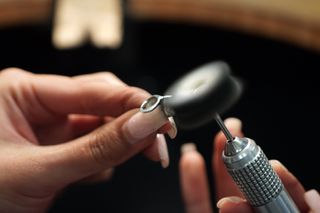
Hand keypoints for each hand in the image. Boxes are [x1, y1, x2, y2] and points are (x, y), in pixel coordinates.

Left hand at [0, 68, 171, 211]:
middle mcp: (38, 106)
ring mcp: (48, 128)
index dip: (132, 101)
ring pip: (101, 127)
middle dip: (131, 124)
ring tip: (129, 160)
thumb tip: (143, 126)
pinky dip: (102, 161)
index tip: (162, 115)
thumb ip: (96, 149)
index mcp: (23, 93)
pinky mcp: (56, 149)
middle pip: (101, 103)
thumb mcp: (38, 171)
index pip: (92, 89)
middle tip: (158, 141)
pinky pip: (93, 147)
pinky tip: (93, 173)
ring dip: (119, 145)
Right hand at [179, 118, 319, 212]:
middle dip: (241, 153)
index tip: (272, 163)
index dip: (277, 174)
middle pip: (247, 182)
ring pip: (221, 187)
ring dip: (216, 160)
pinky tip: (191, 160)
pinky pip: (195, 202)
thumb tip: (311, 195)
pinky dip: (191, 181)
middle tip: (236, 131)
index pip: (281, 193)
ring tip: (217, 139)